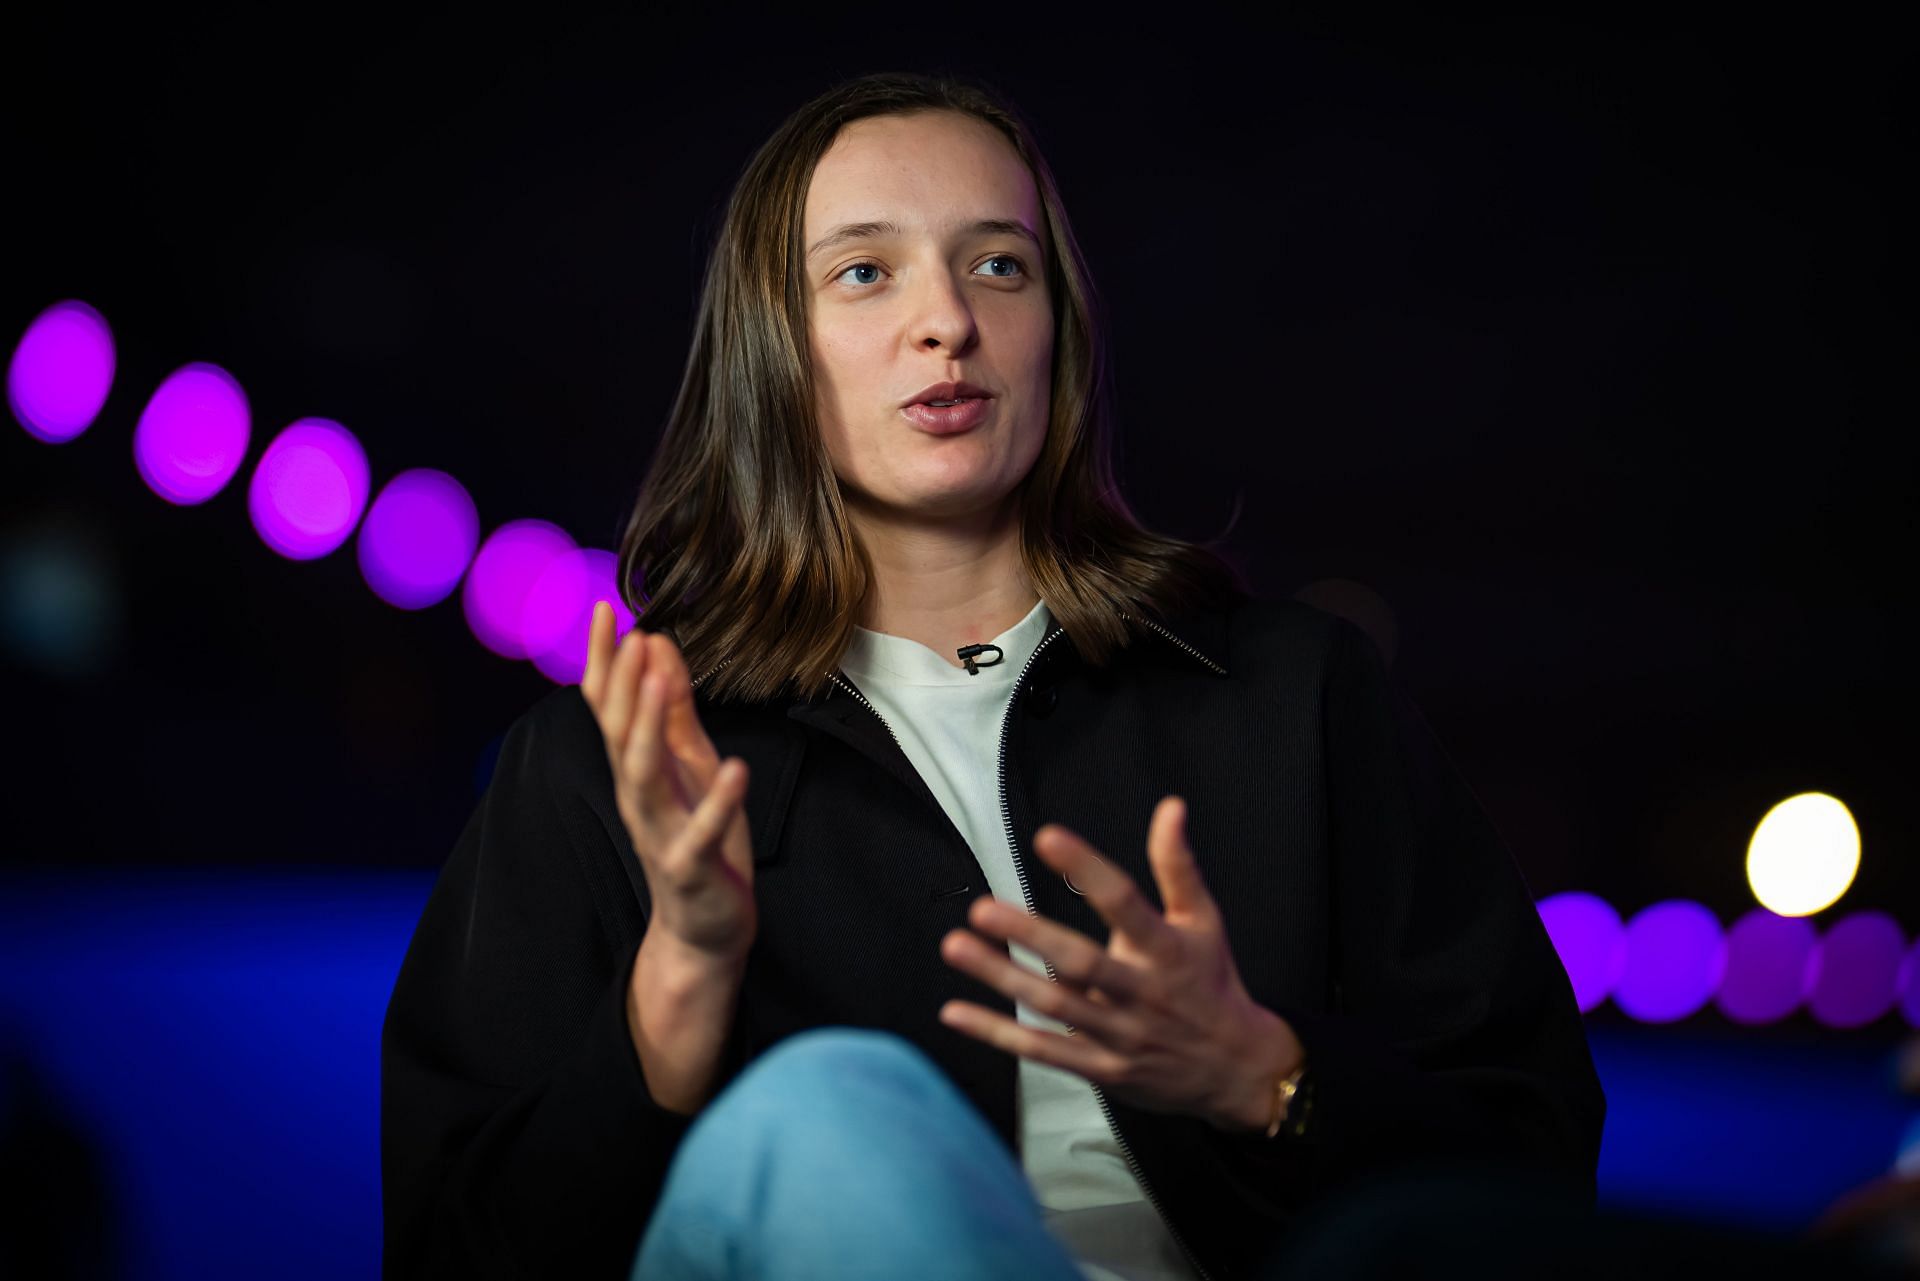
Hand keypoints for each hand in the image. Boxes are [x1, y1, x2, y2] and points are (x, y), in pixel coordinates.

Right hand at [580, 601, 756, 964]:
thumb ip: (675, 711)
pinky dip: (717, 801)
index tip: (605, 609)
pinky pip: (700, 832)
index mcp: (637, 770)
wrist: (703, 929)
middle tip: (631, 636)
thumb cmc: (698, 839)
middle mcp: (638, 797)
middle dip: (622, 685)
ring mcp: (660, 833)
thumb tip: (657, 646)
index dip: (603, 661)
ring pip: (644, 777)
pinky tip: (736, 767)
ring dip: (649, 729)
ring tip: (658, 683)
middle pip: (619, 735)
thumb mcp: (691, 765)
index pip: (609, 708)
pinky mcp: (691, 867)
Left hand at [938, 796, 1303, 1133]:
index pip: (1125, 902)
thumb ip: (1178, 865)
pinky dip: (998, 1033)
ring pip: (1055, 1007)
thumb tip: (1170, 807)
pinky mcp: (1103, 1069)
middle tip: (982, 908)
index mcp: (1167, 950)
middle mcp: (1143, 993)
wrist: (1238, 1069)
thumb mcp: (1204, 920)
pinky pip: (1043, 1052)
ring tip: (957, 946)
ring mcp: (1121, 1035)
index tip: (1047, 838)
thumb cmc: (1212, 983)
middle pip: (1081, 963)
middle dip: (1030, 934)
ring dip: (1002, 977)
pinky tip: (956, 1012)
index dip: (1087, 868)